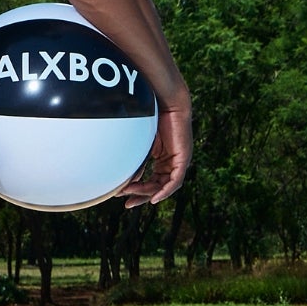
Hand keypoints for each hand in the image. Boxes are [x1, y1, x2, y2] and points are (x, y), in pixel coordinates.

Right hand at [116, 90, 192, 206]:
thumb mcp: (142, 146)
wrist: (166, 102)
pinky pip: (176, 180)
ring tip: (134, 196)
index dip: (139, 190)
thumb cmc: (153, 119)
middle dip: (142, 196)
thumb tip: (128, 182)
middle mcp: (173, 162)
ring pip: (167, 185)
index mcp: (164, 159)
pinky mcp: (183, 158)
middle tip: (128, 203)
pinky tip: (155, 198)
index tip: (123, 196)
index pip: (153, 181)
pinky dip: (166, 190)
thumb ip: (138, 163)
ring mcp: (179, 161)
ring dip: (150, 193)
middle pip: (159, 186)